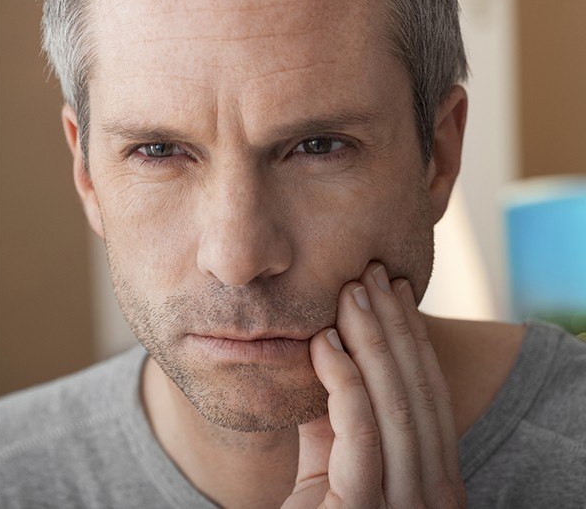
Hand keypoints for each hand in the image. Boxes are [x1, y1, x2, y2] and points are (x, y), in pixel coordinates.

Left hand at [282, 262, 466, 507]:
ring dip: (373, 340)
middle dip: (395, 325)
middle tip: (373, 272)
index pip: (428, 391)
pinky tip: (324, 342)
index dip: (412, 336)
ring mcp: (406, 508)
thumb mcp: (331, 457)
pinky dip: (344, 380)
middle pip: (418, 390)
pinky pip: (361, 432)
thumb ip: (336, 412)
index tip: (394, 288)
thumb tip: (329, 347)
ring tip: (352, 291)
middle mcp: (434, 494)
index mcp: (433, 477)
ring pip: (396, 404)